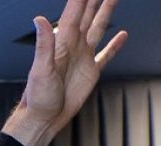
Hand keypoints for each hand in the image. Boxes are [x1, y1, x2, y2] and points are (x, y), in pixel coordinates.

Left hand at [3, 0, 127, 145]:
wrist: (44, 118)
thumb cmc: (37, 97)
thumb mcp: (41, 69)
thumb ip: (44, 44)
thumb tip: (39, 20)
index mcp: (62, 43)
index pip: (74, 13)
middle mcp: (73, 47)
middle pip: (87, 15)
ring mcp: (82, 58)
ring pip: (98, 29)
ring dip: (105, 13)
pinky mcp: (90, 71)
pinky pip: (105, 54)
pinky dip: (115, 45)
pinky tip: (122, 35)